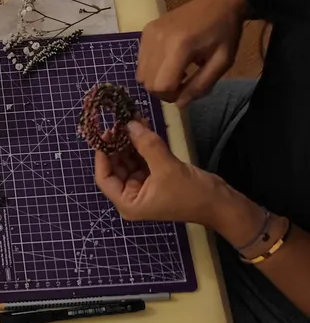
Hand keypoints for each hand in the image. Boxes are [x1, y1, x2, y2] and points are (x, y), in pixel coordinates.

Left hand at [94, 119, 224, 225]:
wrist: (221, 203)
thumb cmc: (191, 193)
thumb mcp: (167, 167)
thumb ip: (146, 145)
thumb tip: (129, 124)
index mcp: (128, 202)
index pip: (104, 177)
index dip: (102, 155)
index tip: (104, 133)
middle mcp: (131, 196)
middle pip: (116, 167)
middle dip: (117, 145)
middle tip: (119, 122)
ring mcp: (144, 187)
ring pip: (129, 161)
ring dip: (130, 141)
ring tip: (131, 119)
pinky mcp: (156, 178)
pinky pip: (143, 159)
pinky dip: (143, 144)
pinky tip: (142, 126)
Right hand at [137, 0, 247, 106]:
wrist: (218, 1)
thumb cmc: (224, 33)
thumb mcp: (222, 63)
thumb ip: (201, 86)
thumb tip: (180, 104)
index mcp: (180, 47)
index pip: (161, 86)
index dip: (172, 96)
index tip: (186, 90)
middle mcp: (158, 40)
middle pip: (148, 83)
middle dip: (163, 90)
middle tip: (181, 82)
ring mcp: (149, 34)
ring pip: (141, 74)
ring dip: (156, 79)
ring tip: (175, 71)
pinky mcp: (145, 31)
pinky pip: (140, 61)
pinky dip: (152, 67)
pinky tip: (168, 60)